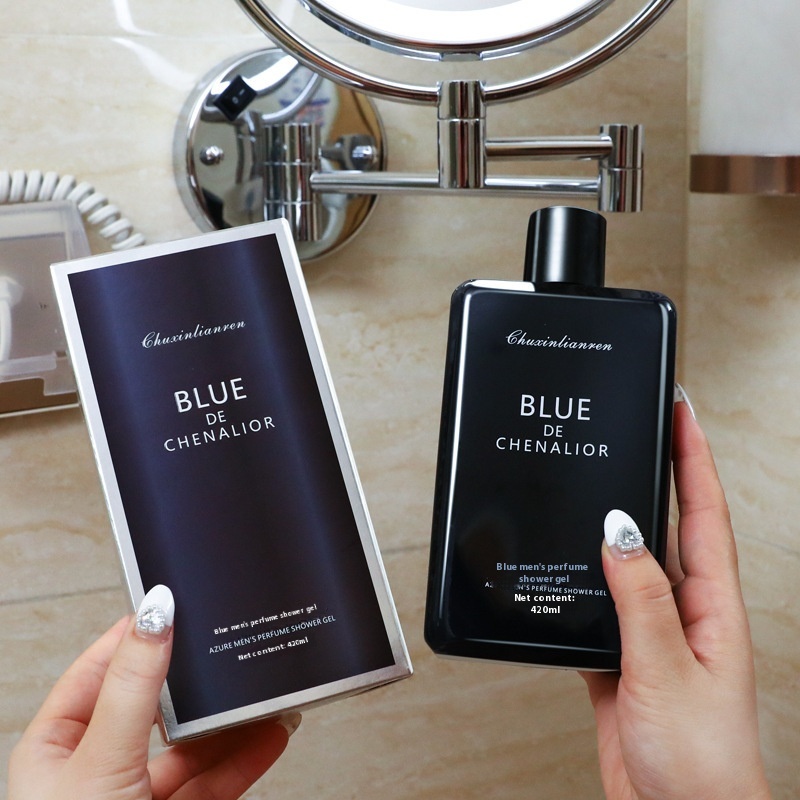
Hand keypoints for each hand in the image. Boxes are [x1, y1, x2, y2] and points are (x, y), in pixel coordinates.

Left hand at [8, 586, 297, 799]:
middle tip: (229, 648)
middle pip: (155, 705)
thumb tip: (155, 613)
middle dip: (197, 682)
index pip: (100, 668)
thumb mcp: (100, 760)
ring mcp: (136, 796)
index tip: (176, 603)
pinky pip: (214, 782)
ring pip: (192, 747)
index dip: (137, 634)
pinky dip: (245, 759)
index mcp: (57, 744)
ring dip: (231, 722)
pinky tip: (271, 735)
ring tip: (265, 693)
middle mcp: (95, 766)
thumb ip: (134, 687)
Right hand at [582, 394, 770, 799]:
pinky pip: (600, 603)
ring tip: (593, 483)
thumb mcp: (666, 668)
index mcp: (712, 605)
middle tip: (638, 429)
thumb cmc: (700, 761)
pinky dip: (582, 581)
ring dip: (614, 523)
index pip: (704, 512)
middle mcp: (685, 610)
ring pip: (630, 561)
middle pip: (670, 525)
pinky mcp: (622, 657)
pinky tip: (564, 570)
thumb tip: (620, 531)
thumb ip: (640, 598)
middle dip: (659, 473)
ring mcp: (653, 633)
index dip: (695, 456)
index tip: (681, 410)